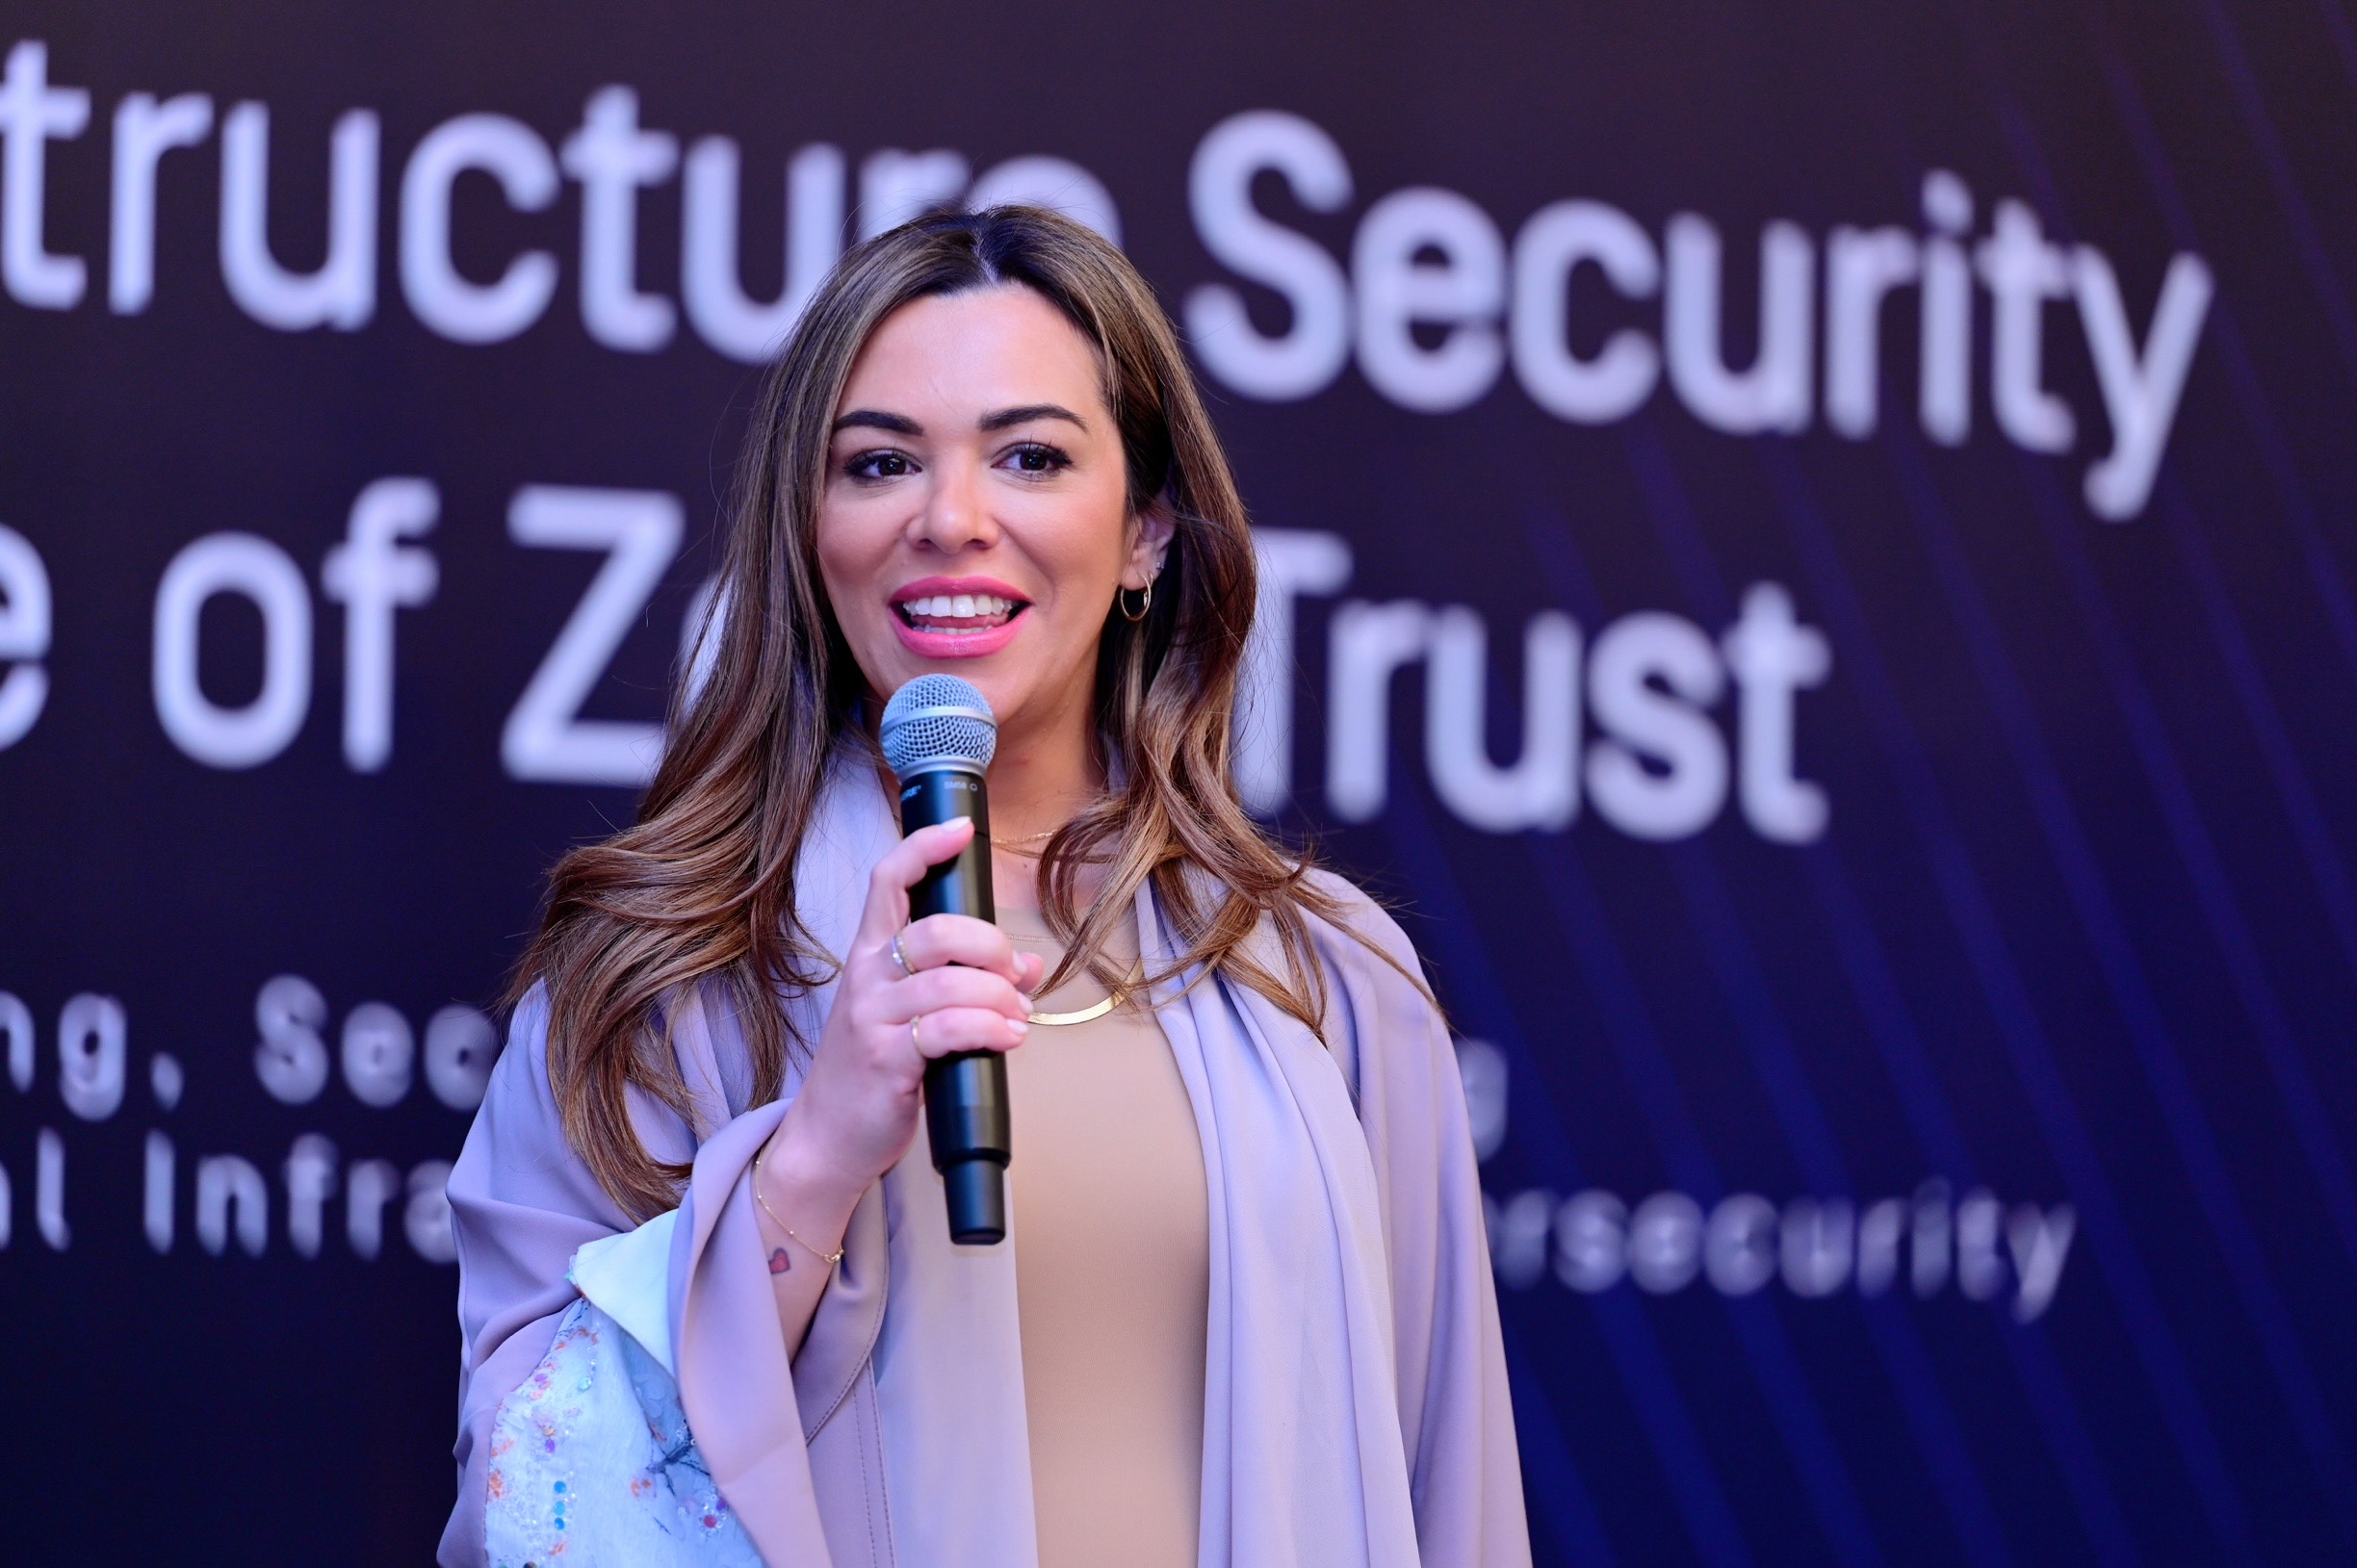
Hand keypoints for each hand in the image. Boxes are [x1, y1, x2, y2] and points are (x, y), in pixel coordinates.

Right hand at [759, 816, 1040, 1211]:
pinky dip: (991, 1029)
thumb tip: (1028, 965)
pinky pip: (949, 1030)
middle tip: (1013, 975)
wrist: (828, 1138)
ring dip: (1000, 997)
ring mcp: (873, 1019)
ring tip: (1017, 1018)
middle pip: (937, 930)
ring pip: (951, 983)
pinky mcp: (887, 1061)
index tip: (961, 830)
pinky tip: (1008, 1038)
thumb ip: (969, 982)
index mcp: (871, 954)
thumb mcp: (914, 1016)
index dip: (925, 848)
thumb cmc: (874, 1070)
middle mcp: (867, 977)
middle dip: (991, 946)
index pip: (890, 881)